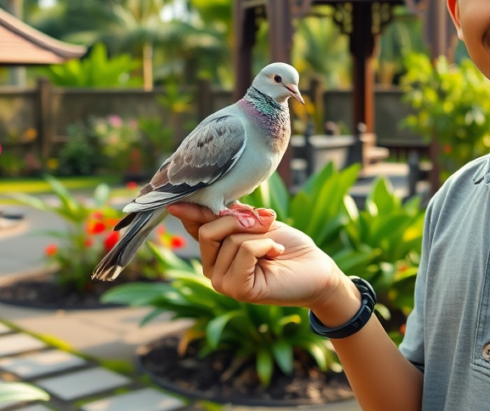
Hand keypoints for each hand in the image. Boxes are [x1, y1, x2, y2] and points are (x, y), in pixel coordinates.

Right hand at [168, 203, 354, 316]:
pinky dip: (265, 246)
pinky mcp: (239, 290)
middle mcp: (212, 269)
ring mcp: (222, 283)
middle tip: (266, 222)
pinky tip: (275, 255)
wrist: (314, 267)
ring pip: (230, 240)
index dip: (191, 211)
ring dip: (259, 235)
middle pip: (208, 231)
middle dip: (239, 219)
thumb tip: (201, 198)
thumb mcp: (255, 222)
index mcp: (213, 252)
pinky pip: (245, 252)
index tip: (175, 203)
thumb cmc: (287, 244)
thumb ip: (229, 214)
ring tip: (274, 246)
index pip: (195, 227)